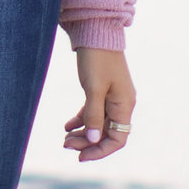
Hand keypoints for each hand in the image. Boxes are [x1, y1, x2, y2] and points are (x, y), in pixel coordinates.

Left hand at [64, 46, 135, 162]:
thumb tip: (93, 140)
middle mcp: (122, 104)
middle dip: (87, 143)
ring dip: (83, 133)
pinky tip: (67, 126)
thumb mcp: (93, 89)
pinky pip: (94, 112)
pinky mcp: (102, 90)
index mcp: (124, 105)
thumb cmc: (97, 59)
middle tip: (65, 145)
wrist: (96, 32)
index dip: (100, 151)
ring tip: (64, 138)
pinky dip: (81, 120)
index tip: (80, 156)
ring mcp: (113, 97)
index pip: (118, 139)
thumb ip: (93, 115)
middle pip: (107, 134)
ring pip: (98, 124)